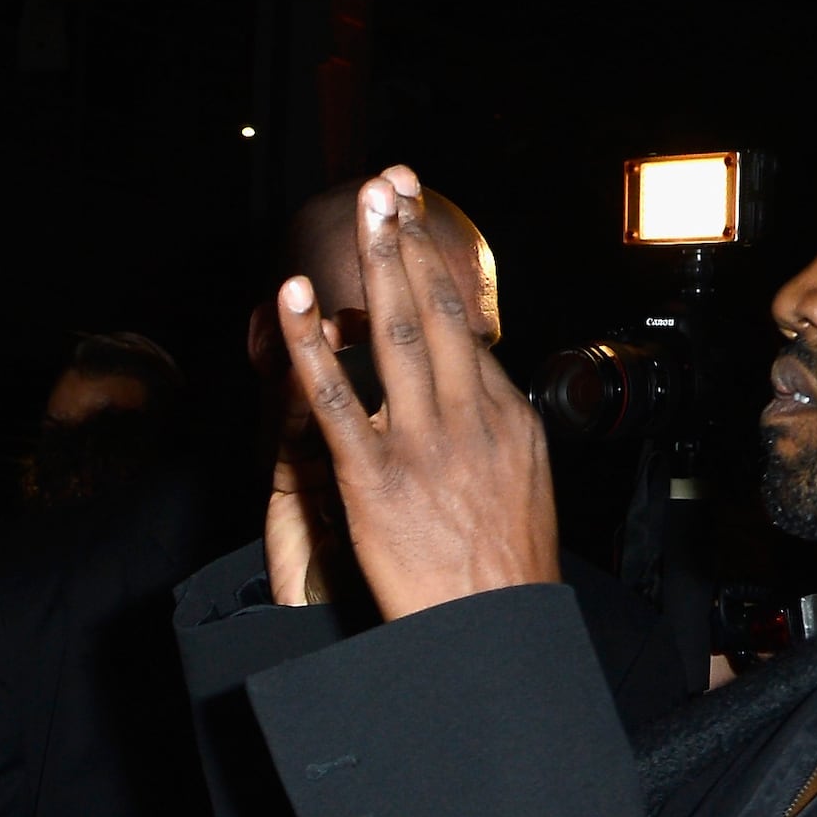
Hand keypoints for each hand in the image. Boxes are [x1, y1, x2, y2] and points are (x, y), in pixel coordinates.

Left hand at [275, 166, 557, 619]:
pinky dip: (313, 347)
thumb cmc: (502, 571)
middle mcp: (470, 419)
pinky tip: (293, 303)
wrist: (492, 633)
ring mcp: (422, 446)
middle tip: (391, 183)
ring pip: (397, 338)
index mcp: (508, 419)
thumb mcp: (523, 486)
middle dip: (412, 242)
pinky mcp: (374, 480)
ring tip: (366, 207)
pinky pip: (335, 402)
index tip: (416, 221)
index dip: (434, 270)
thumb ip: (497, 431)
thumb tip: (483, 386)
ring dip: (379, 265)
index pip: (465, 330)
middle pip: (438, 313)